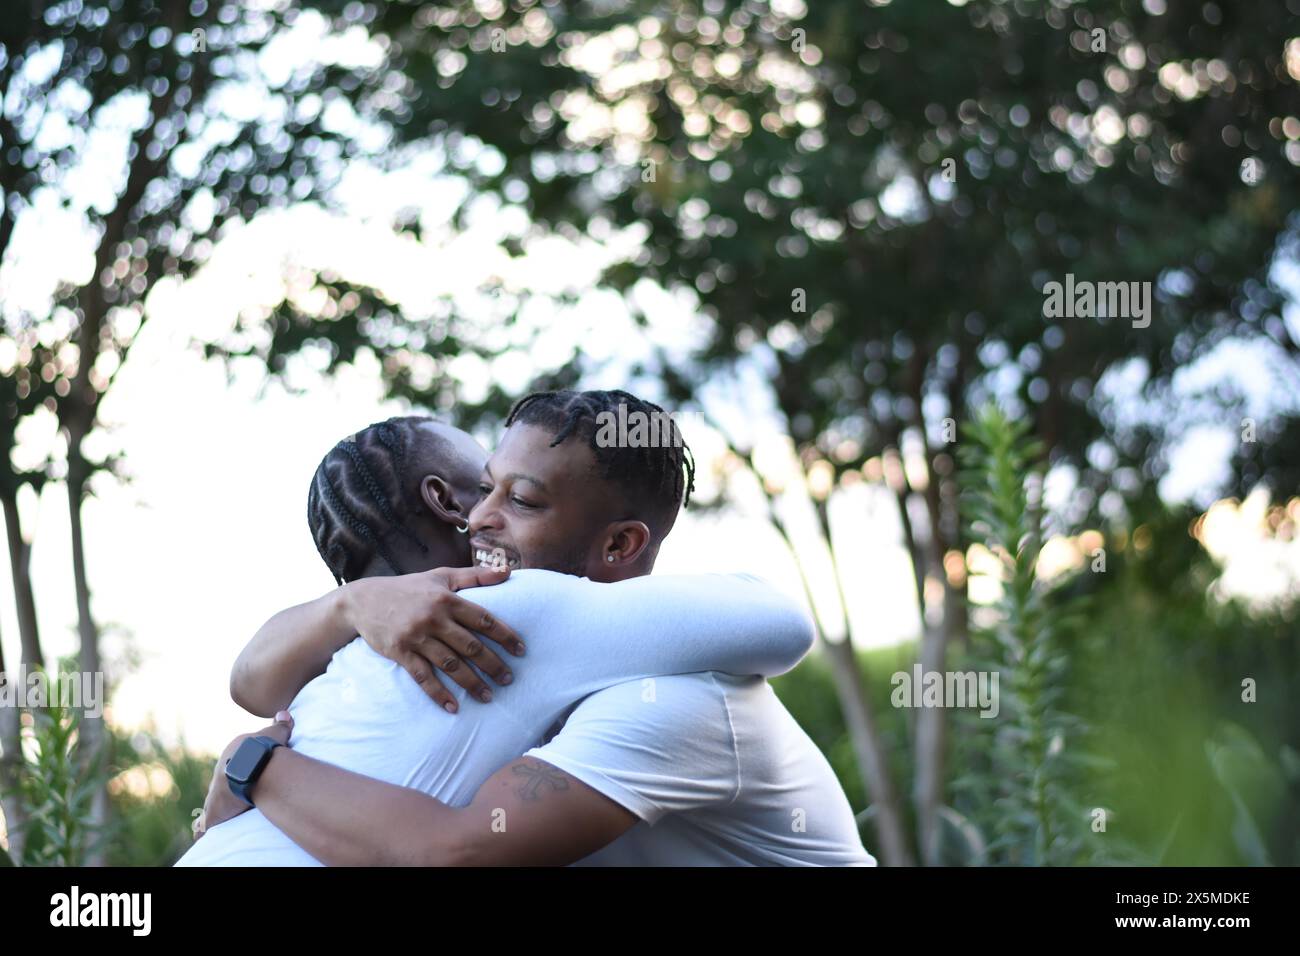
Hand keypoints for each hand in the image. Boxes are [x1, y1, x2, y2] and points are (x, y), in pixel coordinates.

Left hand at [195, 712, 293, 838]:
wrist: (249, 766)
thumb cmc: (263, 749)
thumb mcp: (275, 733)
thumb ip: (280, 725)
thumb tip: (284, 713)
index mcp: (232, 754)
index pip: (236, 760)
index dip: (244, 767)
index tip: (250, 773)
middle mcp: (220, 772)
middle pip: (224, 780)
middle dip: (229, 787)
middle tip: (239, 796)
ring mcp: (215, 791)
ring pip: (214, 800)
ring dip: (218, 806)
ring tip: (223, 814)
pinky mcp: (214, 811)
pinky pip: (206, 822)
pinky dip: (204, 827)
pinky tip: (201, 832)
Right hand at [340, 565, 525, 713]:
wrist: (363, 600)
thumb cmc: (409, 588)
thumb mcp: (440, 576)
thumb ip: (475, 576)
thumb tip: (508, 571)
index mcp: (447, 599)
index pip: (483, 619)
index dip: (505, 636)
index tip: (521, 651)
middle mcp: (433, 618)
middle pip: (470, 646)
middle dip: (492, 665)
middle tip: (509, 679)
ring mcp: (416, 637)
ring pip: (450, 664)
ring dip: (471, 682)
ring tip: (488, 696)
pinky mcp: (400, 652)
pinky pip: (423, 677)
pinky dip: (439, 694)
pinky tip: (454, 707)